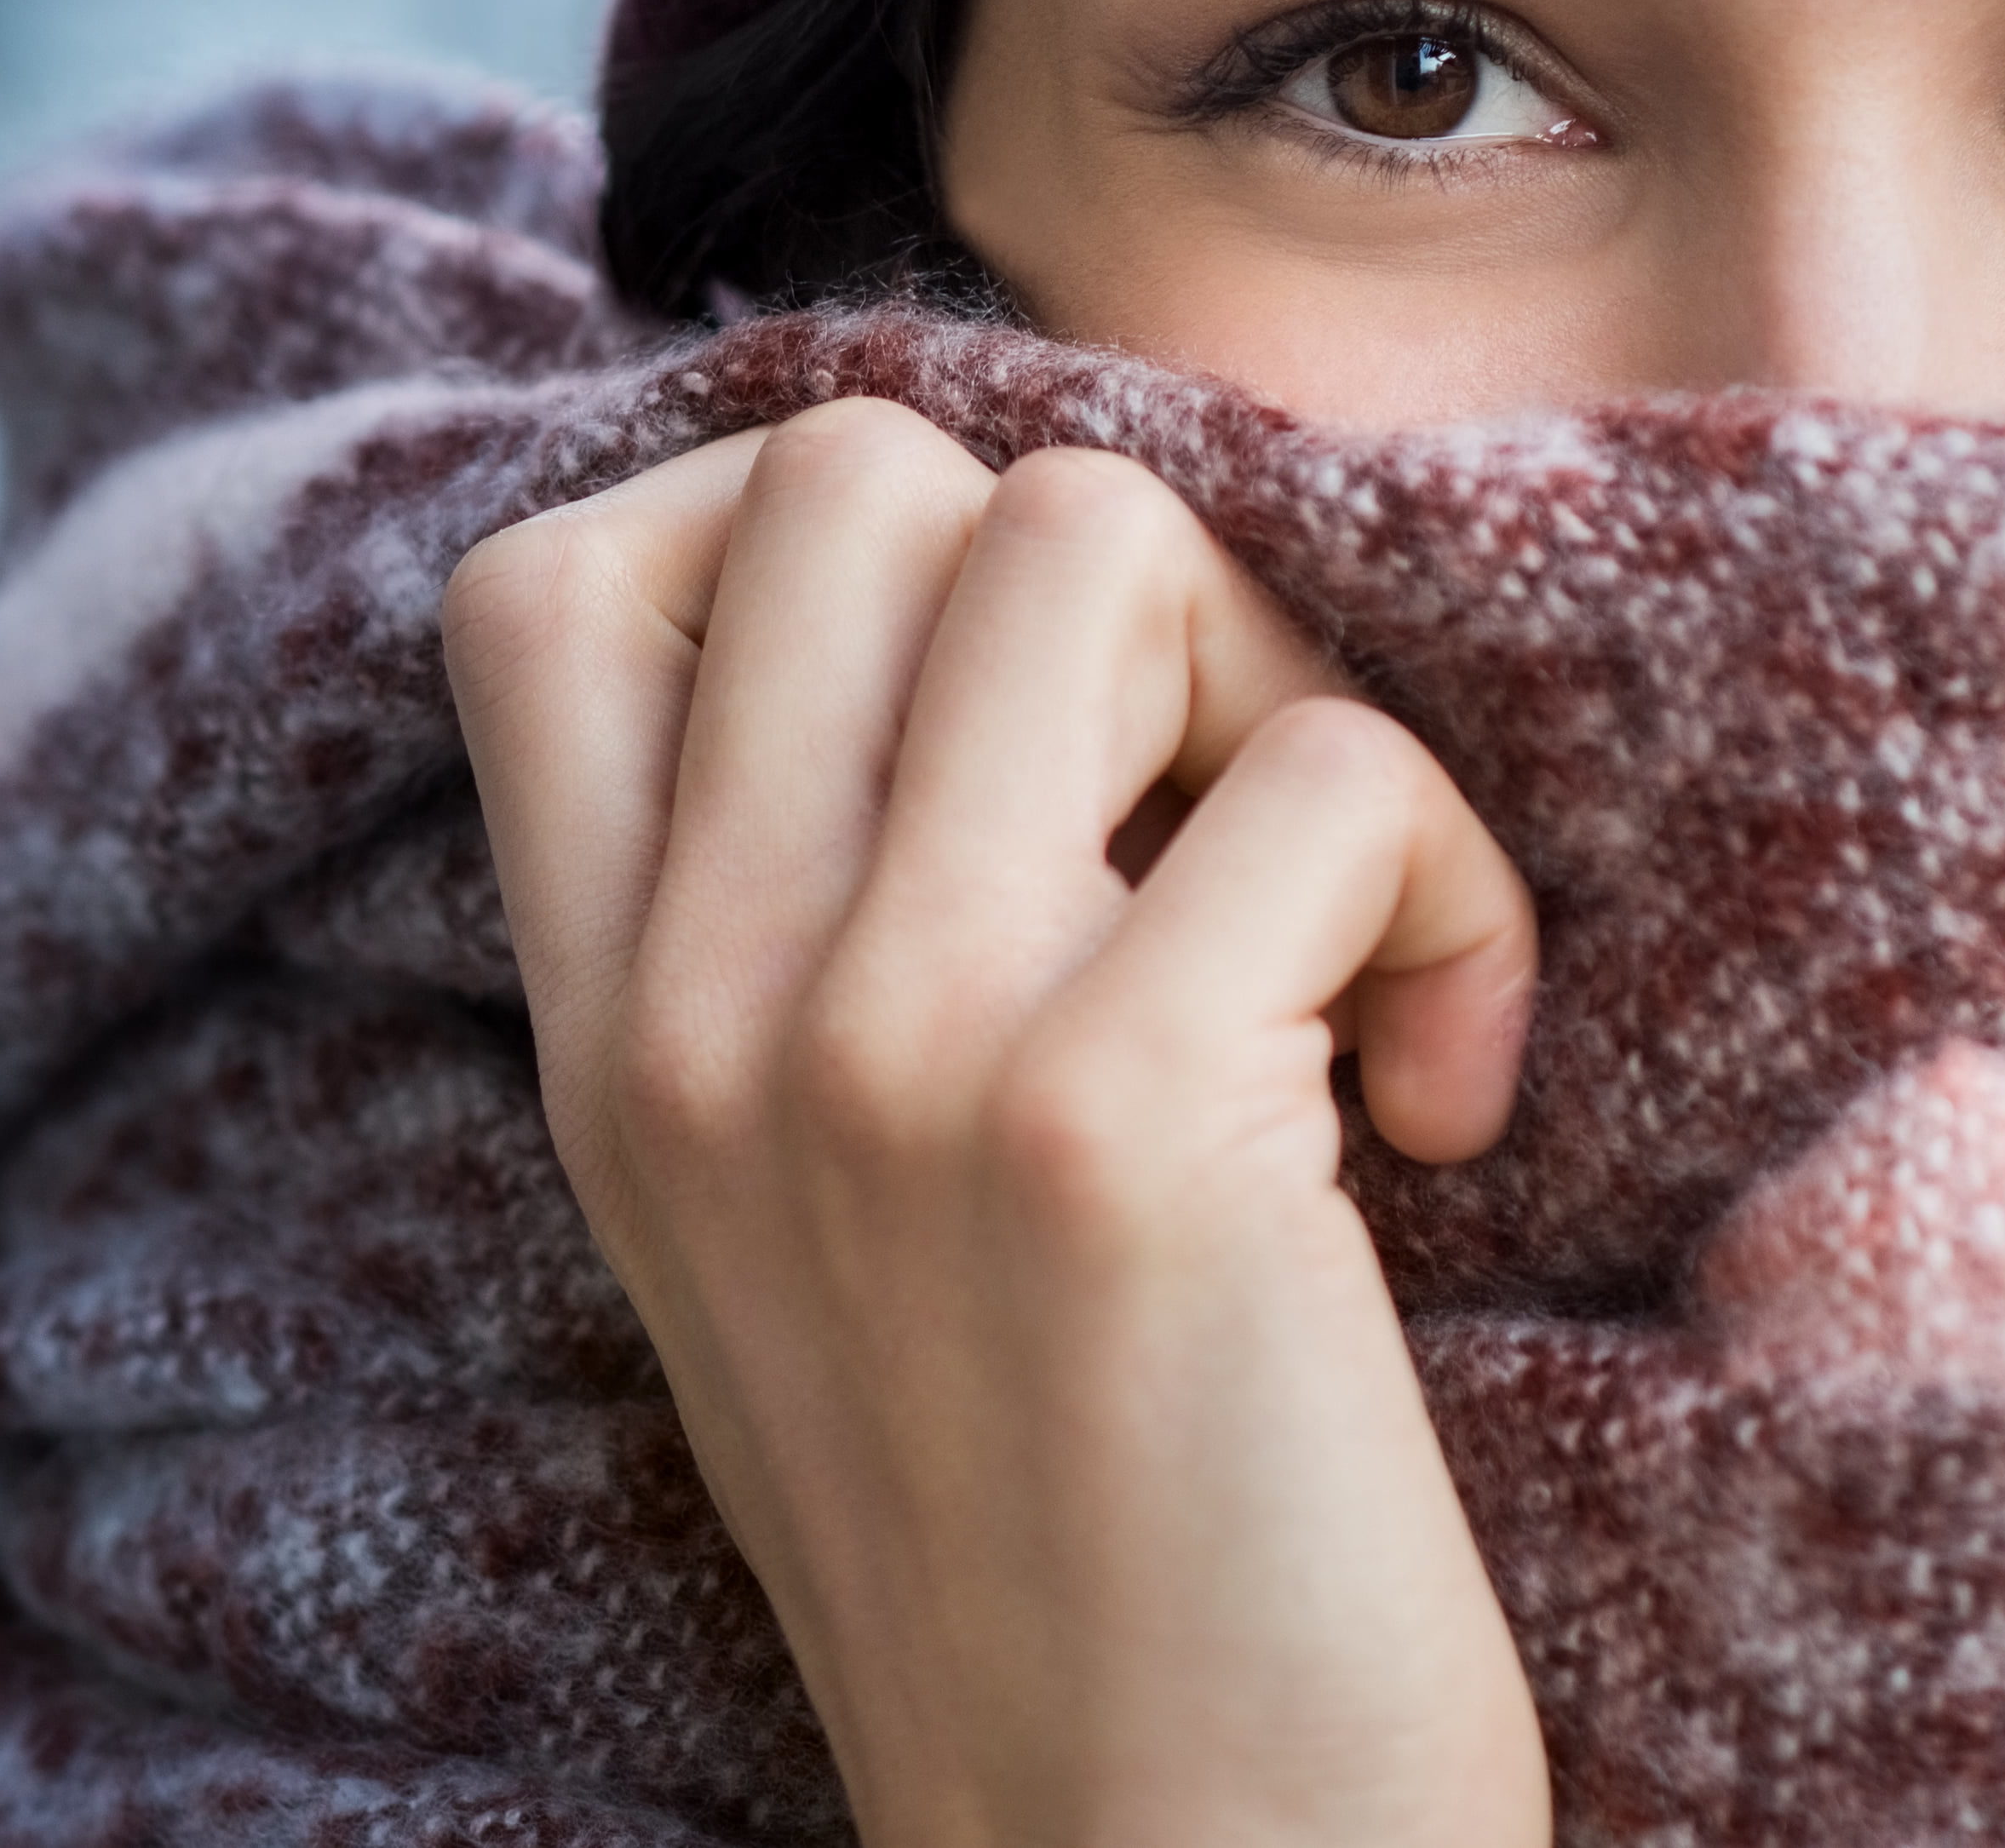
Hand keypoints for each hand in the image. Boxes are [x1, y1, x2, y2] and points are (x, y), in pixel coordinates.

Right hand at [442, 400, 1548, 1847]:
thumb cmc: (1033, 1531)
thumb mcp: (789, 1219)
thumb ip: (795, 923)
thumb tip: (989, 599)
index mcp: (608, 1032)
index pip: (552, 585)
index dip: (786, 538)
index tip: (975, 695)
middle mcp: (702, 1008)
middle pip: (864, 472)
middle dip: (1096, 575)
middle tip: (1195, 799)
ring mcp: (888, 1046)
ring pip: (1096, 538)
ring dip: (1283, 686)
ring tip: (1333, 922)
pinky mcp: (1116, 1118)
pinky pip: (1336, 777)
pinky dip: (1453, 897)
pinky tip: (1445, 1101)